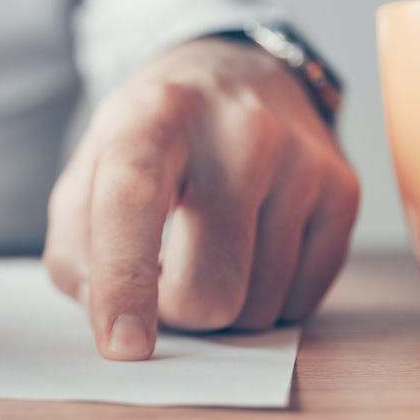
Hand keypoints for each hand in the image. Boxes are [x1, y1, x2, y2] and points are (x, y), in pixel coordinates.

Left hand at [44, 38, 359, 360]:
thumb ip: (75, 253)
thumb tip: (109, 320)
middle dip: (176, 314)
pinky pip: (302, 302)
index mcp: (152, 120)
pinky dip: (265, 299)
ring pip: (258, 307)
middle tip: (162, 283)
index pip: (133, 204)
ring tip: (206, 253)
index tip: (123, 345)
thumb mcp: (87, 174)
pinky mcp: (344, 190)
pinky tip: (248, 252)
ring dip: (221, 307)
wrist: (235, 74)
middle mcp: (236, 134)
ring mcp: (300, 160)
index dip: (125, 281)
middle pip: (208, 287)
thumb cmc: (150, 140)